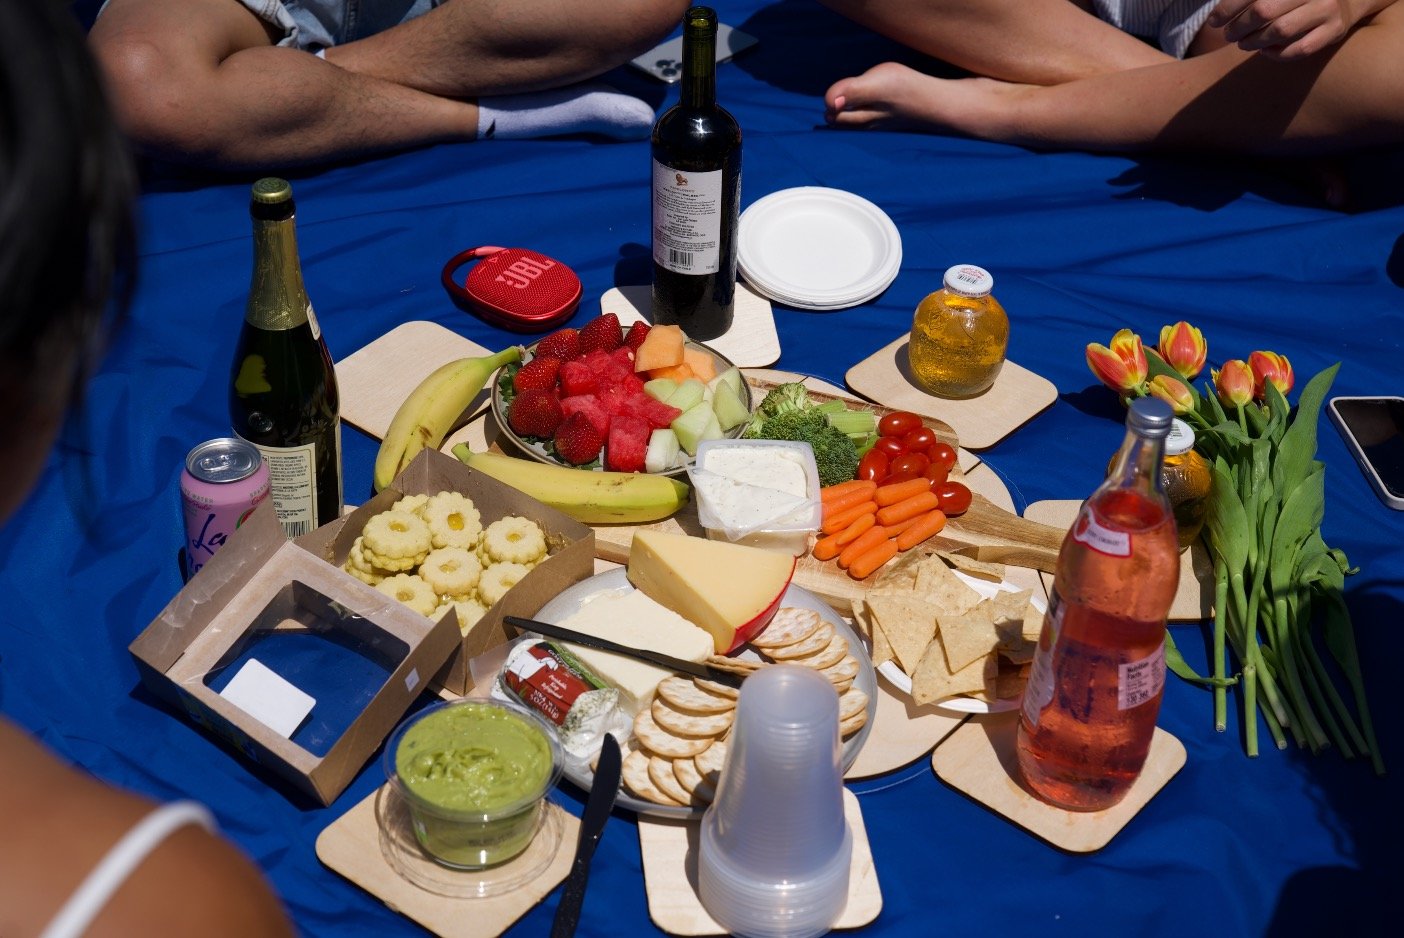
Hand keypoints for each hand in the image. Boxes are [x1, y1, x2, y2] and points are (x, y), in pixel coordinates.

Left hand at [1207, 0, 1393, 59]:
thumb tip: (1217, 14)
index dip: (1228, 8)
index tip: (1214, 21)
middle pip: (1264, 10)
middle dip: (1239, 26)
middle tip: (1229, 34)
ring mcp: (1327, 9)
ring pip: (1280, 31)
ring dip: (1254, 41)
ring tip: (1243, 43)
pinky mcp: (1334, 31)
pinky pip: (1299, 49)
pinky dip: (1276, 54)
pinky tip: (1265, 51)